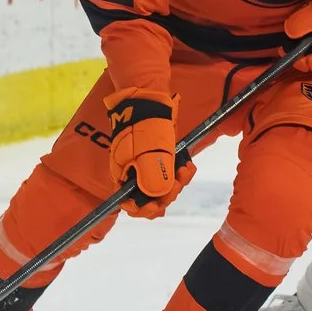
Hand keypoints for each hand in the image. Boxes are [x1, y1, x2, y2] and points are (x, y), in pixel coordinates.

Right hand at [107, 91, 193, 218]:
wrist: (149, 100)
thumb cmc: (145, 127)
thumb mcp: (147, 153)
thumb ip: (152, 178)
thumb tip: (157, 199)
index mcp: (124, 177)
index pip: (131, 206)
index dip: (145, 209)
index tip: (159, 204)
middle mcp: (134, 176)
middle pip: (151, 200)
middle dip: (167, 194)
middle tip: (178, 181)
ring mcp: (146, 167)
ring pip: (163, 188)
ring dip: (177, 184)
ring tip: (185, 170)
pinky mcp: (159, 159)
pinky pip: (170, 175)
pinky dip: (180, 174)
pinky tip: (187, 166)